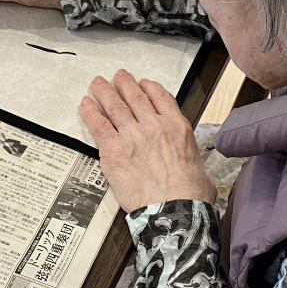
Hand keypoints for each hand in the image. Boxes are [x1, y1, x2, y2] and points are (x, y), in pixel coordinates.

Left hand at [80, 70, 215, 213]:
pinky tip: (86, 105)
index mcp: (177, 127)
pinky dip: (90, 113)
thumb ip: (190, 157)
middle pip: (135, 97)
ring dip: (105, 92)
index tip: (143, 84)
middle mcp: (154, 126)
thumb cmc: (190, 195)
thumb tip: (192, 167)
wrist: (176, 210)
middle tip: (117, 77)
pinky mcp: (114, 151)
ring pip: (116, 106)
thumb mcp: (200, 166)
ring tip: (98, 84)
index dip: (149, 87)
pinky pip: (98, 125)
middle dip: (124, 84)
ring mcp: (133, 136)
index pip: (161, 97)